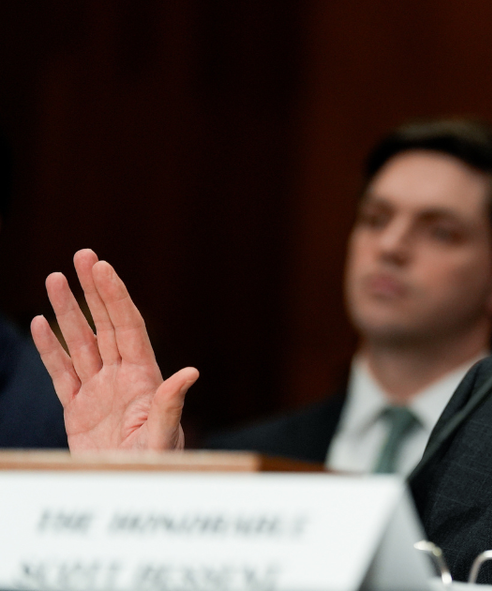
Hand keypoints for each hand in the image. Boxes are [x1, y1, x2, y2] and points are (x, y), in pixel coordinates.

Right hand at [30, 249, 197, 451]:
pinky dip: (51, 348)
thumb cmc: (155, 468)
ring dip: (68, 311)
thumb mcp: (162, 437)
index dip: (115, 297)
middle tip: (83, 255)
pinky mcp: (79, 410)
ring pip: (81, 343)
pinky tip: (42, 323)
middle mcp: (123, 378)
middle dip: (94, 290)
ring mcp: (100, 391)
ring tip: (55, 278)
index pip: (128, 327)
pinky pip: (62, 372)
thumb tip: (191, 372)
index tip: (103, 269)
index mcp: (144, 378)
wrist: (130, 493)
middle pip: (105, 324)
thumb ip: (170, 405)